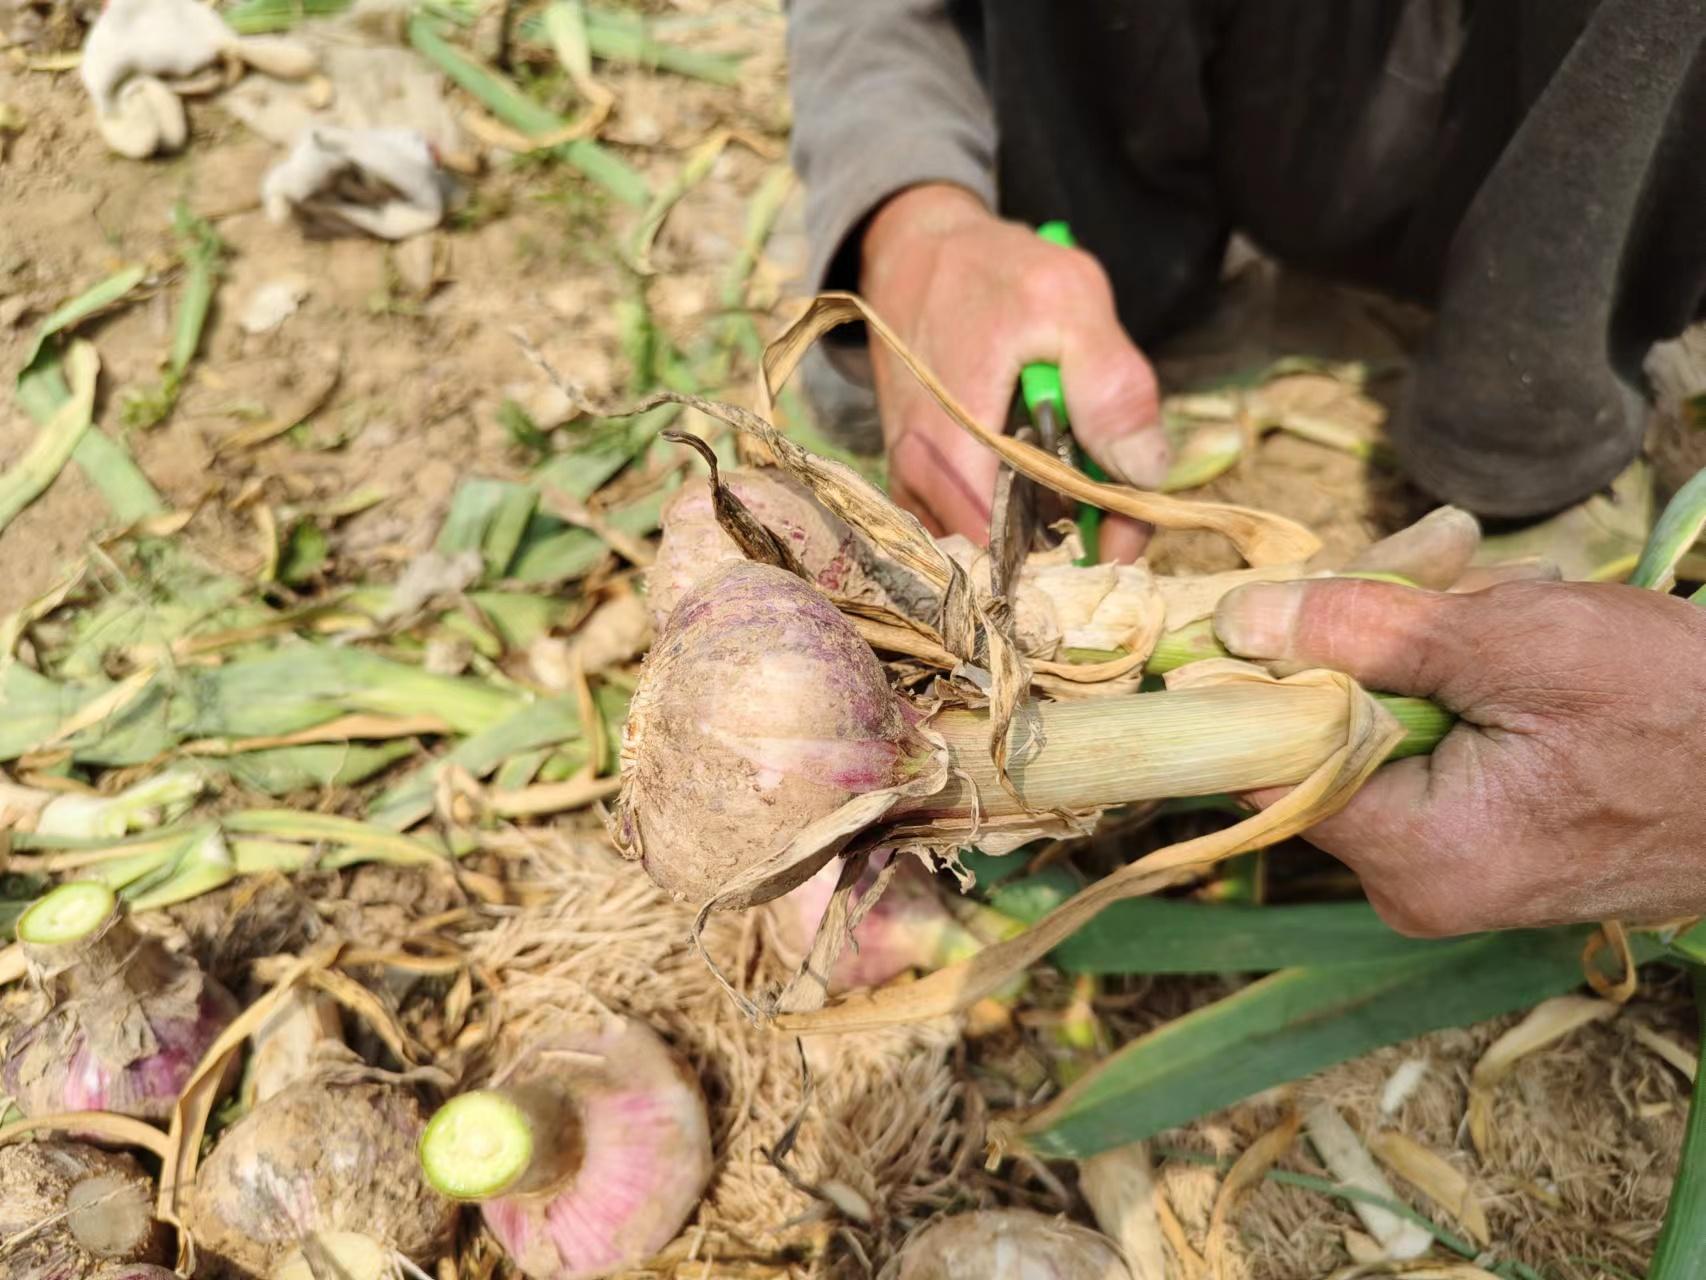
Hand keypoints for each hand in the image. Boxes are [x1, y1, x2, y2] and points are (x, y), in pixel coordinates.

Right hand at [859, 183, 1168, 560]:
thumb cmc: (993, 270)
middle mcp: (918, 481)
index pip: (1013, 554)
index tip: (1126, 540)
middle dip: (1068, 546)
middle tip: (1118, 510)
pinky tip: (1046, 477)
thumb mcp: (1069, 300)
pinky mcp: (914, 479)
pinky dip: (1015, 514)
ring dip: (1044, 530)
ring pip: (987, 545)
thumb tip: (1144, 472)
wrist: (917, 248)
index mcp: (951, 450)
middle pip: (1002, 559)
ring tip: (1085, 485)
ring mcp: (912, 484)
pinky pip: (970, 523)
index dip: (1079, 558)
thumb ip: (1111, 384)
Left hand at [1213, 576, 1705, 934]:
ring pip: (1381, 720)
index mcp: (1411, 857)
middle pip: (1325, 731)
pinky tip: (1520, 620)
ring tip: (1514, 586)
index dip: (1263, 671)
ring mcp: (1449, 864)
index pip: (1266, 764)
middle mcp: (1413, 881)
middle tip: (1443, 552)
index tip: (1290, 591)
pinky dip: (1459, 672)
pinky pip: (1429, 738)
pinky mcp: (1482, 836)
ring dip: (1428, 636)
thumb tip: (1236, 623)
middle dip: (1372, 628)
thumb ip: (1364, 633)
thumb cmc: (1683, 712)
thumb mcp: (1516, 646)